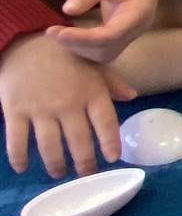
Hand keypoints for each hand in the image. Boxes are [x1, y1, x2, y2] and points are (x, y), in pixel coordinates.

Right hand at [0, 33, 136, 177]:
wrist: (25, 40)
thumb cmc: (65, 55)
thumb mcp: (93, 64)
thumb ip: (112, 83)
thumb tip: (133, 97)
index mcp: (91, 92)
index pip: (107, 124)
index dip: (111, 143)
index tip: (113, 159)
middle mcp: (68, 104)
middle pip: (79, 143)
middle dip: (84, 164)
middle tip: (85, 175)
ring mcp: (41, 109)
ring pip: (50, 148)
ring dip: (55, 165)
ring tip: (59, 173)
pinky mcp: (15, 111)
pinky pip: (17, 141)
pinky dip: (19, 158)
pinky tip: (23, 167)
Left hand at [48, 0, 171, 58]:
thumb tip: (67, 10)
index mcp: (138, 13)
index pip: (111, 35)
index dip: (83, 38)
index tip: (57, 32)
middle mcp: (136, 29)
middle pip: (106, 49)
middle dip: (77, 44)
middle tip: (52, 32)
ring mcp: (131, 35)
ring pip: (104, 54)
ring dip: (80, 48)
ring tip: (59, 33)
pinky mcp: (122, 36)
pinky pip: (103, 50)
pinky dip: (85, 46)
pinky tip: (71, 35)